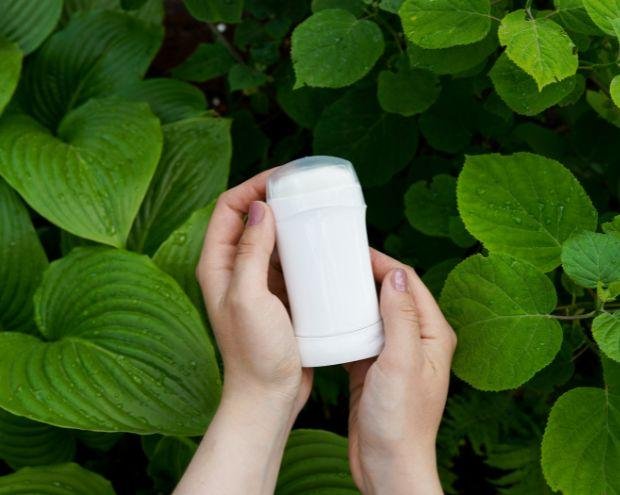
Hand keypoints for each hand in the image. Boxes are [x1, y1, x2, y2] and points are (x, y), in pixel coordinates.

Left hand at [175, 170, 311, 494]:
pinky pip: (289, 262)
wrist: (269, 396)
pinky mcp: (278, 296)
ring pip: (273, 238)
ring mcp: (257, 282)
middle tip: (307, 189)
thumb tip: (261, 208)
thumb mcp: (249, 299)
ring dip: (292, 223)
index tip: (284, 178)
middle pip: (252, 218)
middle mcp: (234, 269)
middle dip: (276, 199)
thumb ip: (251, 252)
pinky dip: (304, 249)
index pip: (229, 208)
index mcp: (218, 265)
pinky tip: (324, 247)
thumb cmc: (255, 354)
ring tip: (319, 211)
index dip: (253, 186)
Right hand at [346, 249, 456, 494]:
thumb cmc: (400, 421)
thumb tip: (396, 276)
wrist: (387, 465)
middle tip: (338, 262)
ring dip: (355, 298)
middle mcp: (418, 341)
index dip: (384, 263)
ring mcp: (395, 355)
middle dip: (368, 276)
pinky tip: (328, 318)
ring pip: (374, 314)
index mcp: (434, 335)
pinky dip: (346, 323)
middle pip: (392, 295)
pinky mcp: (375, 368)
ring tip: (329, 283)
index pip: (409, 284)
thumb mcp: (401, 363)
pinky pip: (361, 335)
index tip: (356, 251)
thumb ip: (401, 318)